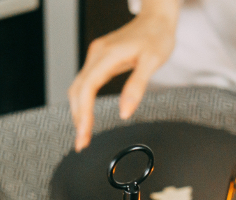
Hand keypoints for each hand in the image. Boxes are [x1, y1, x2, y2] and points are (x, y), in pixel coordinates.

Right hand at [68, 0, 180, 151]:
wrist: (157, 19)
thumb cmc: (157, 36)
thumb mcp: (152, 62)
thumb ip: (136, 87)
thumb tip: (124, 113)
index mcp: (107, 55)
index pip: (87, 89)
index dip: (83, 115)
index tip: (84, 135)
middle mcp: (97, 54)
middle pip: (78, 91)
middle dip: (78, 119)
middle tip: (82, 144)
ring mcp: (96, 56)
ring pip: (78, 88)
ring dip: (78, 112)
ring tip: (83, 135)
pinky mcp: (99, 60)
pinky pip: (84, 83)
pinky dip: (83, 102)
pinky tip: (86, 115)